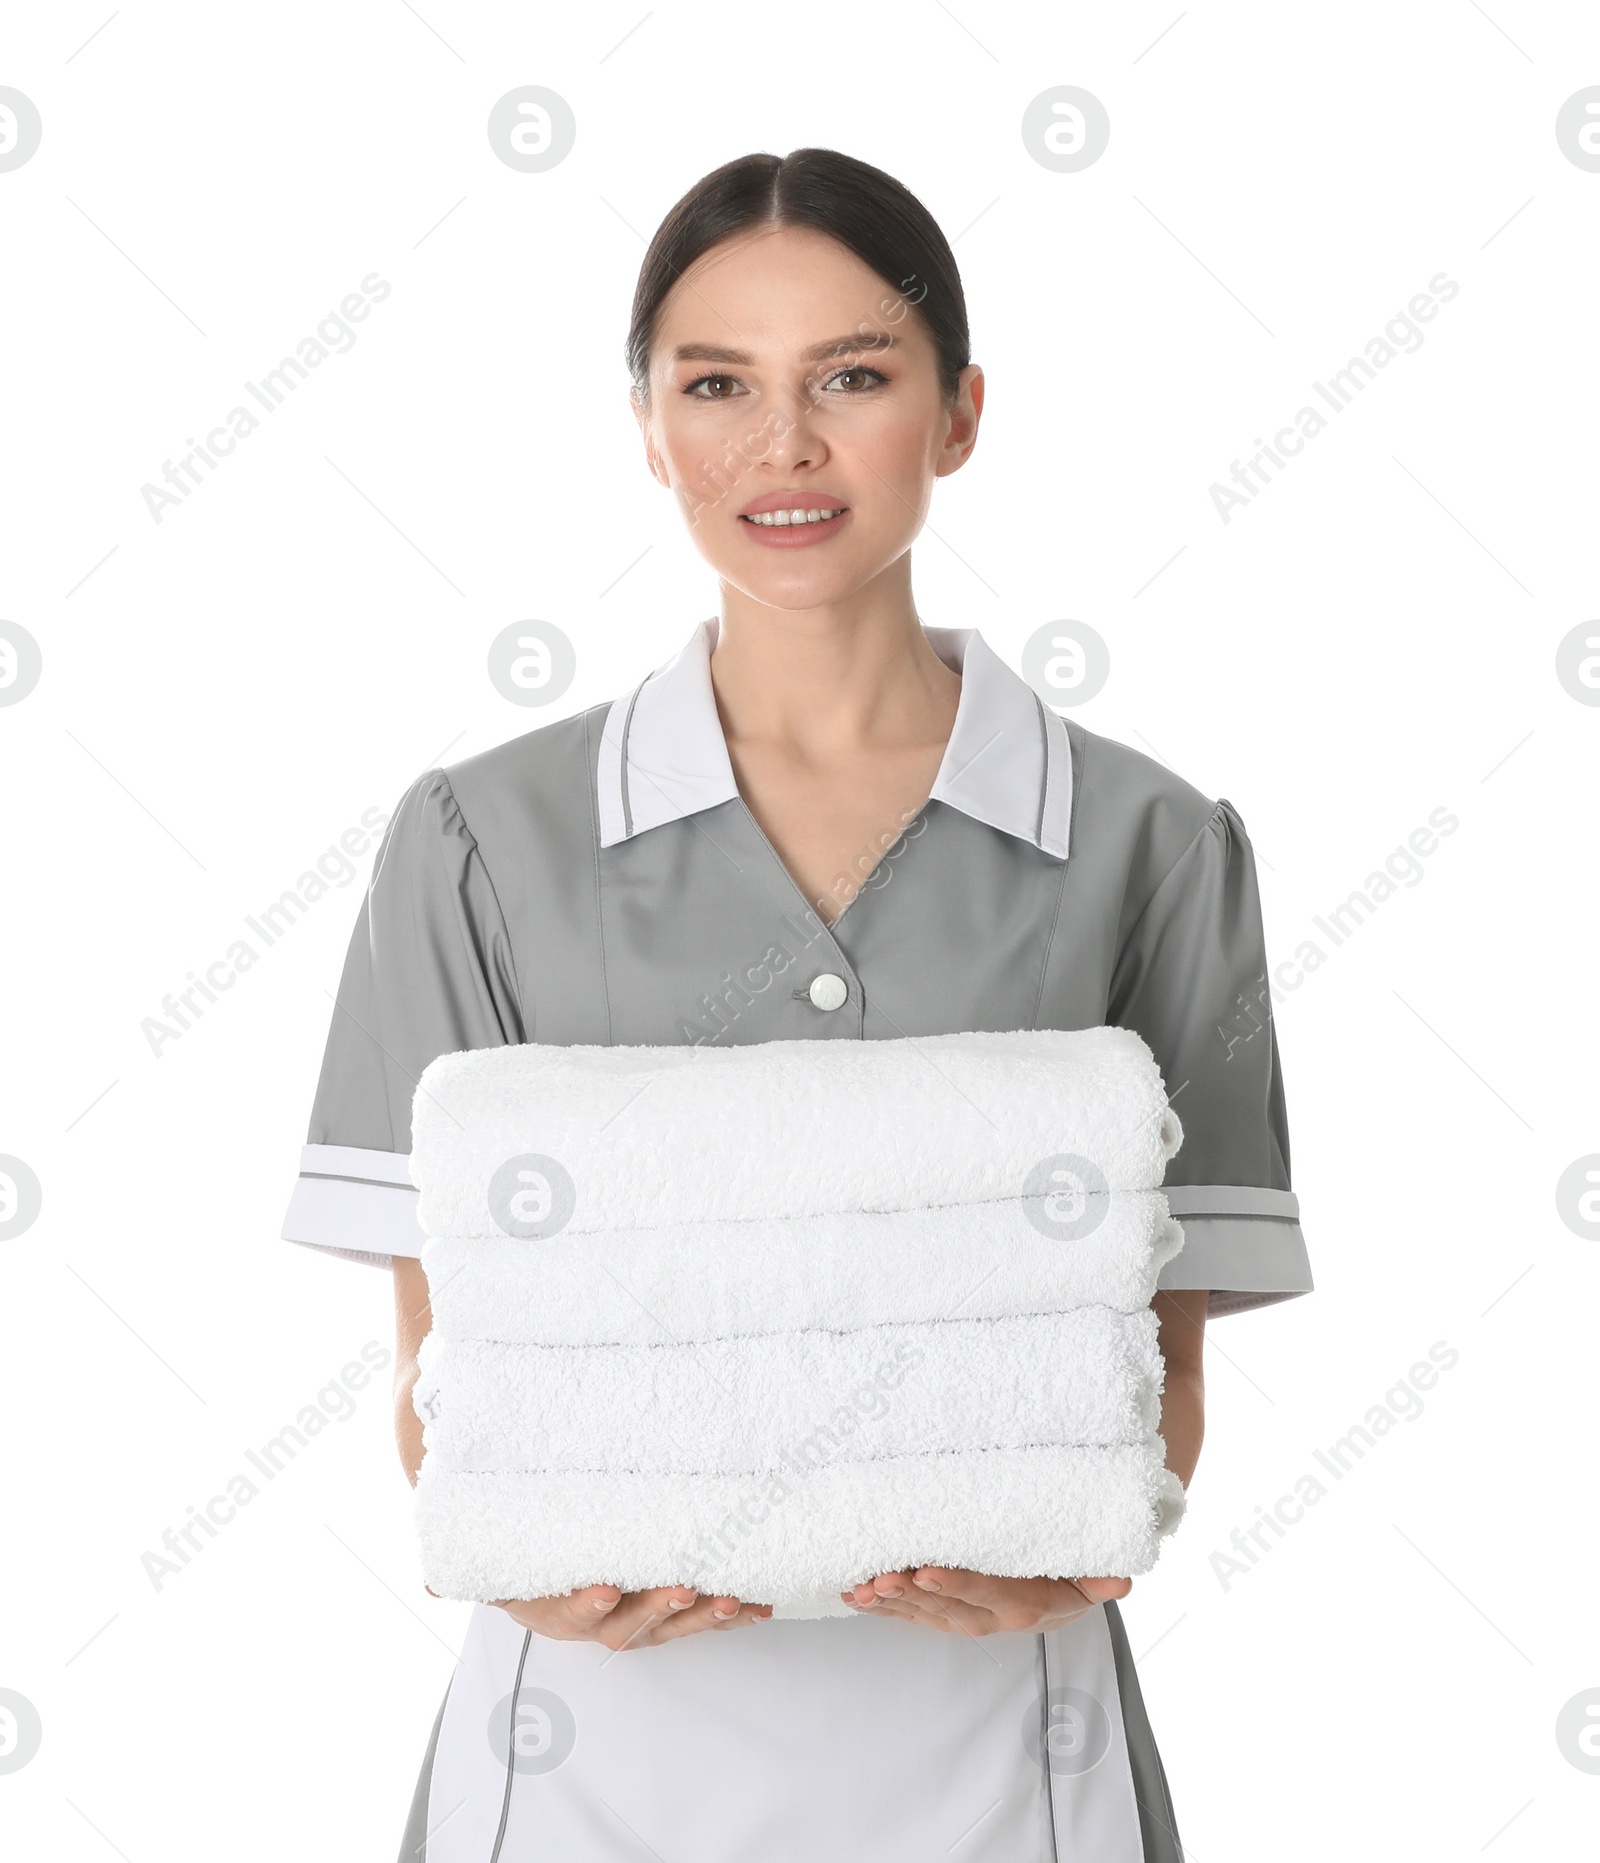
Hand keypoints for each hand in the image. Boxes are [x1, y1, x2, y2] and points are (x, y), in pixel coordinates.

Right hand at [484, 1584, 772, 1649]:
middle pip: (632, 1627)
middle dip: (661, 1609)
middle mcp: (600, 1625)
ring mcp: (637, 1623)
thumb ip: (464, 1568)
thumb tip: (427, 1583)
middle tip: (685, 1589)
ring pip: (673, 1628)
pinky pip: (702, 1618)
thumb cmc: (522, 1559)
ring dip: (705, 1615)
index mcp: (557, 1613)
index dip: (588, 1605)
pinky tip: (760, 1603)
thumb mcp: (493, 1562)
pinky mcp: (668, 1614)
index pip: (572, 1613)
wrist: (542, 1572)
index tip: (606, 1589)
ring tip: (733, 1598)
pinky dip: (732, 1612)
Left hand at [840, 1567, 1130, 1634]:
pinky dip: (885, 1606)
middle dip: (909, 1593)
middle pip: (945, 1606)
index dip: (956, 1584)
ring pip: (923, 1613)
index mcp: (1023, 1604)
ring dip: (891, 1600)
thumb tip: (1119, 1581)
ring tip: (860, 1587)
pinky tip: (857, 1596)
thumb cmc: (1072, 1577)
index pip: (985, 1592)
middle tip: (879, 1576)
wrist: (1064, 1599)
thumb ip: (1101, 1578)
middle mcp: (990, 1617)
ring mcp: (967, 1618)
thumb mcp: (1093, 1577)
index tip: (926, 1571)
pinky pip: (913, 1614)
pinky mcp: (948, 1615)